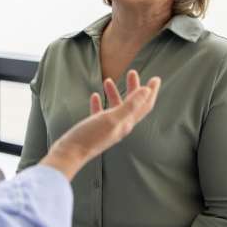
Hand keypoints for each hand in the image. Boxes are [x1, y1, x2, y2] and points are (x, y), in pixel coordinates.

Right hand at [44, 70, 161, 180]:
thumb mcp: (112, 118)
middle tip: (132, 73)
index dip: (151, 92)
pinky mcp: (94, 129)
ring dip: (115, 93)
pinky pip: (100, 113)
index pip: (144, 105)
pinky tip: (95, 96)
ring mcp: (107, 128)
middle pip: (132, 104)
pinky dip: (100, 103)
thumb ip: (130, 105)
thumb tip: (146, 91)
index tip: (156, 78)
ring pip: (115, 108)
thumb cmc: (90, 136)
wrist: (70, 154)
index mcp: (126, 123)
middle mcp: (120, 126)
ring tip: (109, 80)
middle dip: (134, 88)